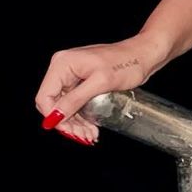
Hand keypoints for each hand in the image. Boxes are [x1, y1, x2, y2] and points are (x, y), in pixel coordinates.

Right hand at [35, 32, 167, 144]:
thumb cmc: (128, 62)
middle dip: (67, 123)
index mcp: (63, 64)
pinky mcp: (82, 81)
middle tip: (84, 137)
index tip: (69, 131)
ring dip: (76, 123)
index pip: (45, 97)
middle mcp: (63, 67)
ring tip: (90, 135)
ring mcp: (72, 74)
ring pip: (64, 106)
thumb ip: (75, 99)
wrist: (146, 54)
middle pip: (54, 103)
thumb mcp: (101, 83)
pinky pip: (75, 102)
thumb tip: (54, 117)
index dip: (54, 117)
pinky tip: (91, 127)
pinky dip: (82, 116)